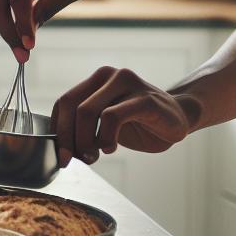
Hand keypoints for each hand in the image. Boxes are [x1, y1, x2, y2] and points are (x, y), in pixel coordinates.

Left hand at [51, 66, 197, 166]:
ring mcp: (127, 83)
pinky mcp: (145, 98)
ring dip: (85, 141)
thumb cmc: (138, 123)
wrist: (178, 118)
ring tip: (95, 155)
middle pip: (71, 106)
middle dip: (68, 138)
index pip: (64, 103)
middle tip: (74, 159)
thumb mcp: (105, 124)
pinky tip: (110, 148)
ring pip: (87, 111)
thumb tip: (61, 150)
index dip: (58, 130)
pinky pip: (112, 118)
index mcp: (96, 80)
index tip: (61, 155)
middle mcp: (109, 75)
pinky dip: (105, 138)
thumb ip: (84, 129)